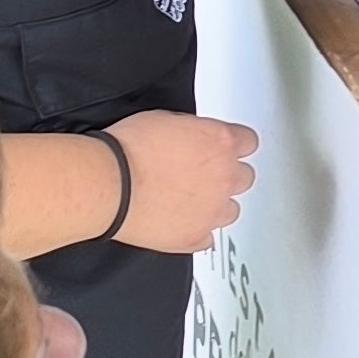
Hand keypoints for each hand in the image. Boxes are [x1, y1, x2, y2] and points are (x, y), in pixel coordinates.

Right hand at [105, 109, 255, 251]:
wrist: (109, 184)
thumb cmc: (129, 150)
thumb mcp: (165, 119)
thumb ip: (193, 131)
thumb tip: (193, 138)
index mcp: (221, 143)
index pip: (249, 141)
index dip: (234, 144)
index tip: (224, 147)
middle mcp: (224, 178)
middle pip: (245, 177)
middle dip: (227, 174)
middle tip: (203, 173)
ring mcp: (212, 211)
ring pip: (231, 210)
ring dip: (216, 204)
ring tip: (191, 200)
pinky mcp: (195, 237)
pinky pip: (207, 238)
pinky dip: (197, 231)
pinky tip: (181, 222)